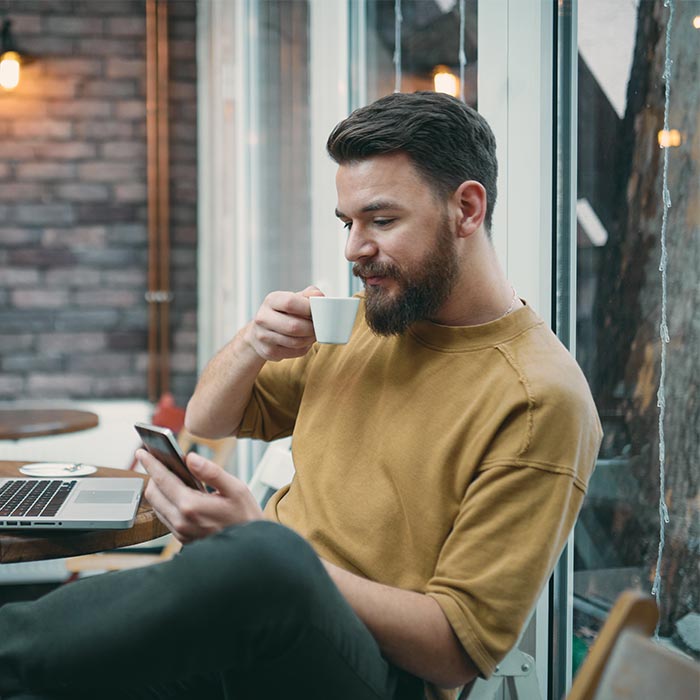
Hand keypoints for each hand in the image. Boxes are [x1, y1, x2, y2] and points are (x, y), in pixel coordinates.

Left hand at [137, 448, 263, 543]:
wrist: (251, 547)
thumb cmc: (246, 516)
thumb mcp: (236, 488)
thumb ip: (211, 471)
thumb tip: (190, 457)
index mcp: (191, 506)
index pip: (163, 479)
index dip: (151, 463)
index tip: (142, 451)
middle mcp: (181, 521)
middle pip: (153, 492)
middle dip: (152, 474)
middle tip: (157, 460)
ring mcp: (180, 532)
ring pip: (156, 505)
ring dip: (158, 488)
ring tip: (167, 474)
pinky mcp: (182, 538)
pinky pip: (164, 516)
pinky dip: (165, 501)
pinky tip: (177, 492)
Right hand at [244, 285, 324, 361]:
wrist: (260, 332)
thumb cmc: (282, 313)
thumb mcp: (293, 299)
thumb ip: (308, 295)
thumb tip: (319, 296)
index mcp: (271, 300)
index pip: (290, 303)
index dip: (308, 308)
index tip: (318, 311)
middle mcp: (263, 318)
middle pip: (294, 326)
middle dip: (312, 328)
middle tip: (319, 327)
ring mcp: (263, 336)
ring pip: (296, 342)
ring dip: (310, 339)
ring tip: (313, 334)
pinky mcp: (268, 351)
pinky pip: (295, 352)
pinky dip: (304, 348)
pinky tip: (304, 341)